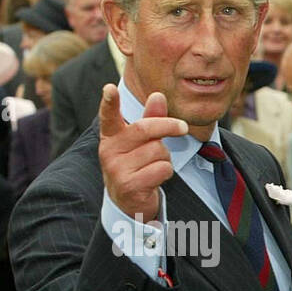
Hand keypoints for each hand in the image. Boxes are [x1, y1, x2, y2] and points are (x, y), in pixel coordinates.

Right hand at [98, 84, 187, 223]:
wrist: (128, 202)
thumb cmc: (137, 164)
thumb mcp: (142, 141)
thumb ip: (150, 118)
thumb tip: (157, 95)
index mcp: (110, 136)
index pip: (108, 116)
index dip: (109, 102)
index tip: (109, 88)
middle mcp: (108, 151)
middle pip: (144, 129)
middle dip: (168, 126)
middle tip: (183, 127)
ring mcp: (116, 169)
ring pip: (157, 151)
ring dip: (166, 157)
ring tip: (154, 166)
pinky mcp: (129, 186)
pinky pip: (162, 169)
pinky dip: (166, 172)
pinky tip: (155, 178)